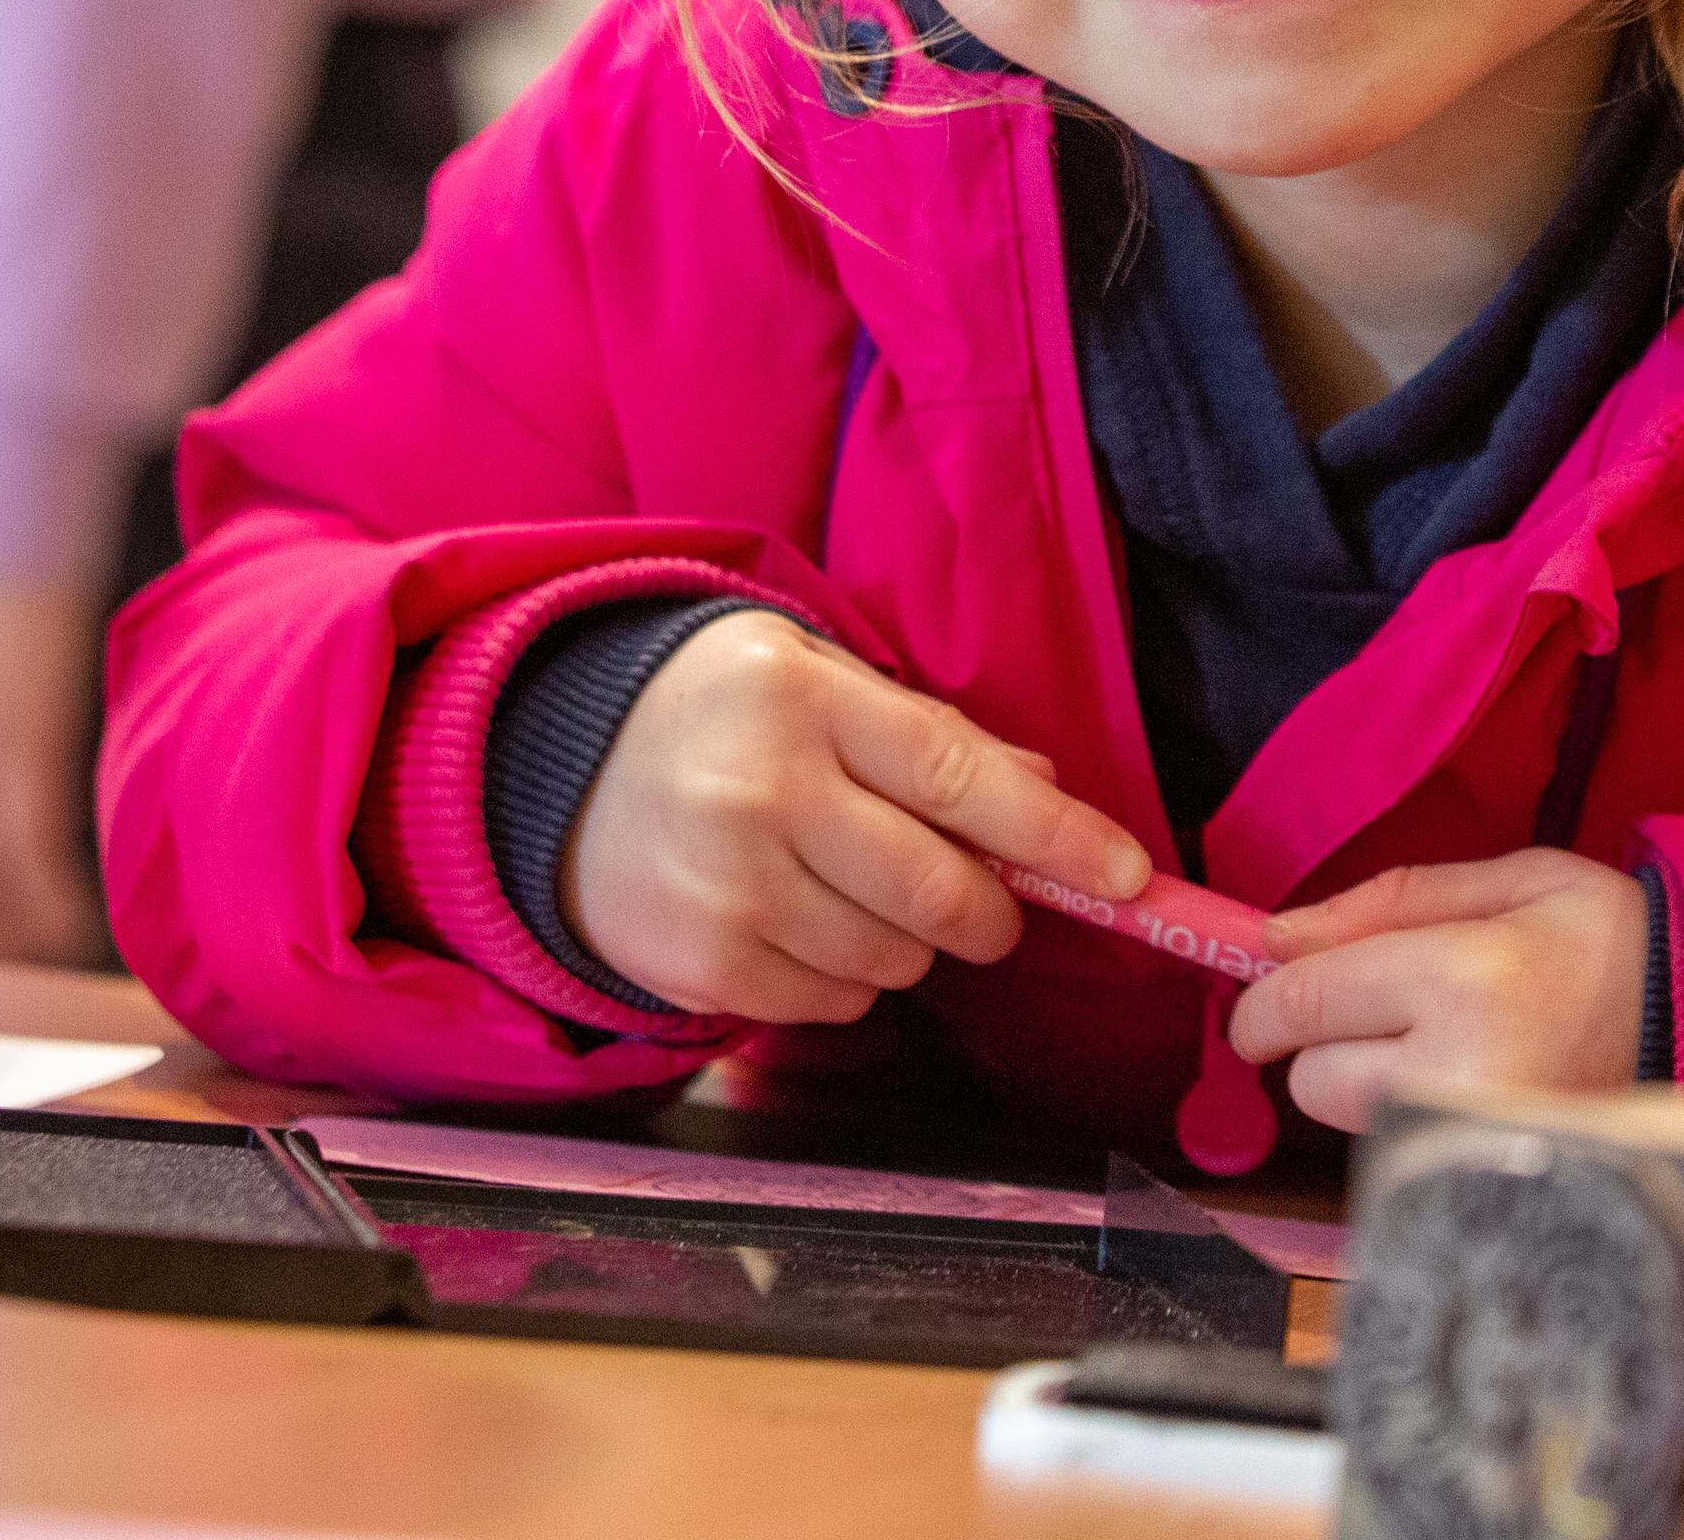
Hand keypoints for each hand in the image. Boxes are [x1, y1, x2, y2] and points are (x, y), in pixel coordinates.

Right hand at [564, 615, 1151, 1022]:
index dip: (1055, 834)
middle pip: (938, 891)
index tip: (1127, 872)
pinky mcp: (702, 965)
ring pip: (895, 960)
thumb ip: (931, 736)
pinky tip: (804, 922)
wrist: (557, 773)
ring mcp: (727, 888)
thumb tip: (1047, 801)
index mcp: (804, 700)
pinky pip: (835, 1003)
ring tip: (856, 891)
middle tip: (985, 902)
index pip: (958, 775)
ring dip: (912, 944)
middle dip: (991, 912)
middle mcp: (763, 794)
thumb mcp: (817, 681)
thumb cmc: (718, 718)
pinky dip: (848, 979)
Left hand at [1230, 849, 1647, 1130]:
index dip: (1261, 1001)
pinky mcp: (1484, 1180)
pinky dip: (1407, 1122)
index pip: (1305, 1001)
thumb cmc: (1611, 944)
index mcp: (1463, 978)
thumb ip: (1392, 901)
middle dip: (1322, 1041)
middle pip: (1313, 1077)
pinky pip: (1398, 1151)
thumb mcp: (1516, 879)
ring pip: (1353, 1122)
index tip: (1261, 995)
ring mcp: (1471, 1140)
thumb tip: (1280, 938)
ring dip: (1366, 1083)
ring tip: (1443, 1046)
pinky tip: (1463, 1088)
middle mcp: (1457, 1070)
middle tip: (1377, 1009)